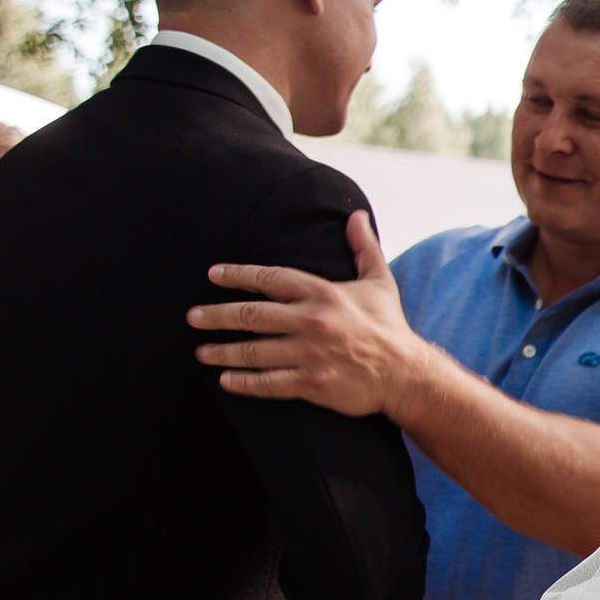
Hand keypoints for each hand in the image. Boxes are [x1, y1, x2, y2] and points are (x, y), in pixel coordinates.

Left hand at [191, 211, 434, 419]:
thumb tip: (356, 215)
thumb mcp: (379, 282)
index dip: (238, 275)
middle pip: (251, 315)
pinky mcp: (311, 383)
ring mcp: (309, 354)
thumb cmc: (389, 327)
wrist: (406, 374)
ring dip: (222, 350)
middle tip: (193, 317)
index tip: (214, 275)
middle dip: (217, 315)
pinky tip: (225, 380)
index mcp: (323, 294)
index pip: (270, 279)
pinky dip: (243, 382)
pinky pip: (268, 383)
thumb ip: (363, 247)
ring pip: (253, 351)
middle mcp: (312, 322)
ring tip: (202, 351)